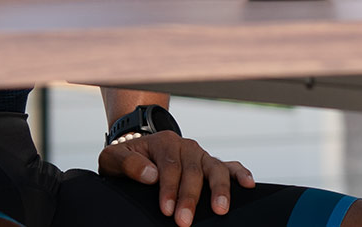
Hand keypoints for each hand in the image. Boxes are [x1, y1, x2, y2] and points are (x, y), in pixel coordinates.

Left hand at [99, 130, 255, 224]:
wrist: (138, 151)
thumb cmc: (126, 159)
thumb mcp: (113, 159)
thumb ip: (128, 163)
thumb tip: (150, 175)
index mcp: (163, 143)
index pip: (169, 167)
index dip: (169, 190)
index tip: (166, 210)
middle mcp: (185, 146)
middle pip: (193, 170)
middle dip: (190, 197)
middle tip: (185, 221)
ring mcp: (200, 154)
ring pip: (214, 168)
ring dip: (219, 189)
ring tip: (220, 209)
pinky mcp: (209, 163)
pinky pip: (229, 165)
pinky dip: (240, 173)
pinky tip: (247, 184)